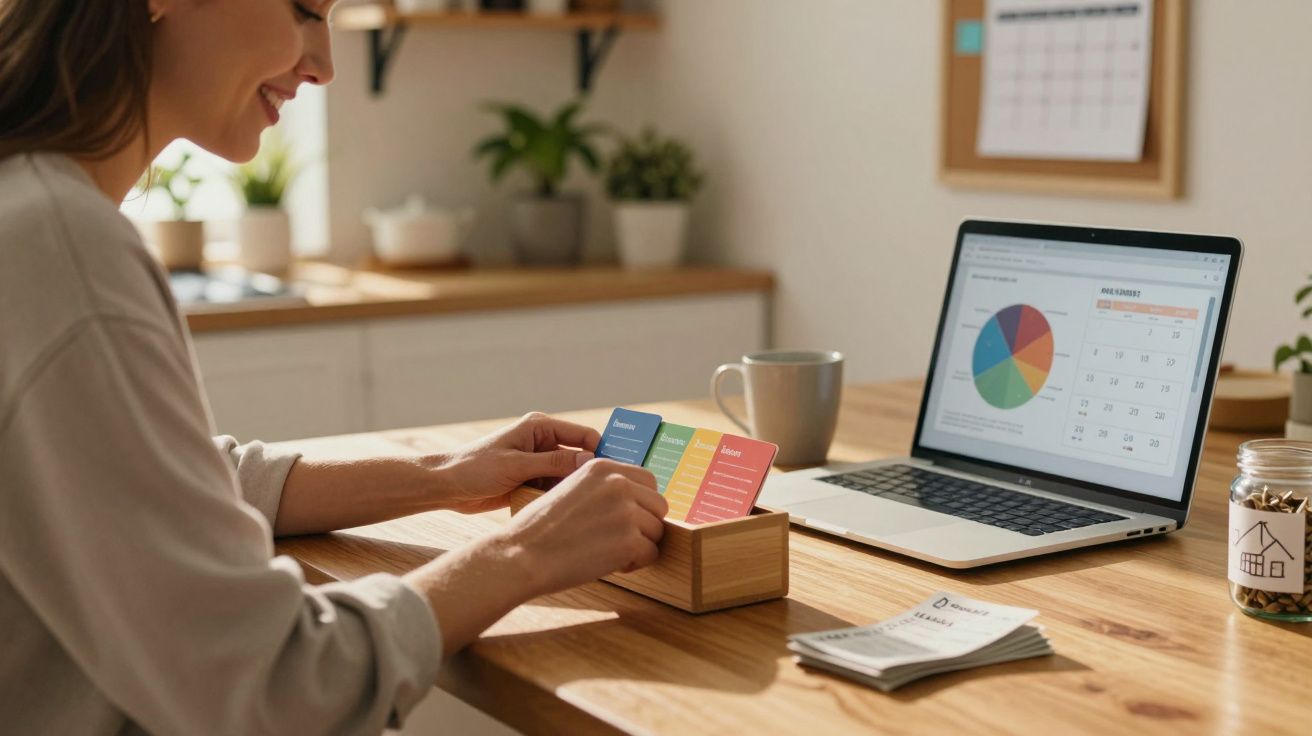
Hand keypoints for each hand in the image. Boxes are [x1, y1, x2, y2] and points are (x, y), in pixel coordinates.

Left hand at [433, 412, 600, 513]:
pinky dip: (558, 497)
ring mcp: (536, 463)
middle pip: (578, 456)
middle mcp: (541, 442)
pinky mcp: (530, 480)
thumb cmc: (475, 468)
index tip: (619, 470)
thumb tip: (589, 460)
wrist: (446, 486)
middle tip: (608, 492)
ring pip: (567, 475)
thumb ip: (554, 462)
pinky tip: (567, 510)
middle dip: (590, 473)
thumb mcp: (517, 465)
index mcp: (539, 428)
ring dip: (573, 488)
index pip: (582, 435)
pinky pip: (553, 488)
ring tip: (589, 505)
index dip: (602, 450)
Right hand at [500, 459, 667, 595]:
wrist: (522, 555)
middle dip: (645, 525)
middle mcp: (618, 484)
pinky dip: (635, 564)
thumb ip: (601, 488)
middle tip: (620, 540)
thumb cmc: (539, 529)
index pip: (648, 480)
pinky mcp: (630, 541)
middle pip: (658, 505)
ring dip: (639, 545)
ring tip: (609, 552)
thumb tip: (633, 500)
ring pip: (657, 531)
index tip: (627, 518)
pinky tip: (610, 564)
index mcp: (603, 467)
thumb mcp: (570, 489)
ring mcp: (627, 512)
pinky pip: (651, 554)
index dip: (641, 503)